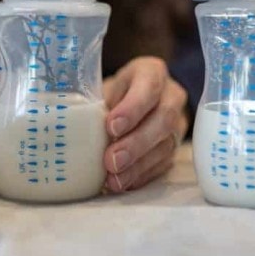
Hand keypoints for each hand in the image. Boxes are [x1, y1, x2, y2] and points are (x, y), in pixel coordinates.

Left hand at [102, 56, 188, 191]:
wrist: (136, 101)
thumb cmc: (115, 93)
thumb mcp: (106, 88)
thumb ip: (98, 104)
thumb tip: (78, 127)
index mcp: (151, 72)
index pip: (149, 86)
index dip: (132, 108)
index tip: (111, 126)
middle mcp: (170, 95)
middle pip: (162, 119)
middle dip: (136, 143)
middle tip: (112, 160)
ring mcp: (177, 123)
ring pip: (165, 145)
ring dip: (138, 165)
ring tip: (114, 179)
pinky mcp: (174, 147)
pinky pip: (162, 164)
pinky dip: (141, 175)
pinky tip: (124, 183)